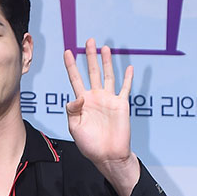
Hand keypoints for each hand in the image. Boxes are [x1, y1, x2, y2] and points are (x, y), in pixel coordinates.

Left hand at [63, 38, 138, 195]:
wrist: (107, 155)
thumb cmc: (89, 145)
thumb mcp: (75, 128)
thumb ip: (72, 111)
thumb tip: (78, 95)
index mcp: (82, 103)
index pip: (75, 79)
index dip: (71, 66)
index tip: (67, 52)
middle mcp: (95, 98)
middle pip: (92, 72)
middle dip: (90, 56)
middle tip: (88, 41)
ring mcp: (109, 99)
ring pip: (108, 75)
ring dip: (106, 61)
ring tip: (104, 47)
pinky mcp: (121, 104)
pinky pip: (125, 88)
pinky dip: (128, 78)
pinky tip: (129, 67)